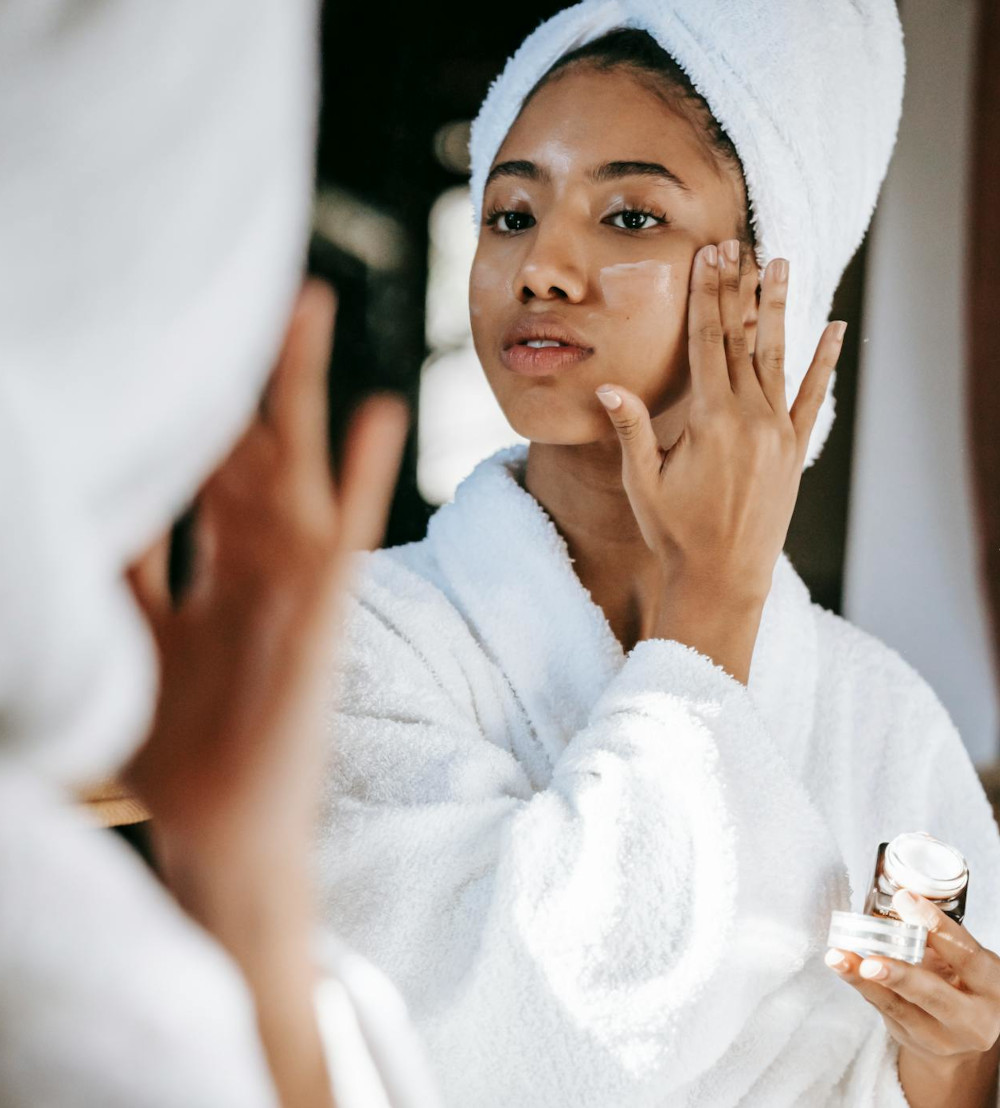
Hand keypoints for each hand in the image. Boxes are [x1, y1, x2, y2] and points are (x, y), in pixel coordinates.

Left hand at [125, 280, 407, 865]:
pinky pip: (350, 535)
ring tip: (302, 304)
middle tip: (237, 287)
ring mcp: (292, 585)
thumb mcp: (127, 644)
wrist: (219, 832)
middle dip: (240, 371)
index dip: (182, 404)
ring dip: (299, 389)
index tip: (168, 339)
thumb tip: (82, 501)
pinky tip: (382, 412)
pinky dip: (369, 476)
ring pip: (295, 467)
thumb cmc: (177, 751)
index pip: (194, 467)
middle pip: (244, 447)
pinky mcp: (323, 615)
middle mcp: (251, 565)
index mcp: (209, 570)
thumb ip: (120, 573)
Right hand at [594, 240, 845, 680]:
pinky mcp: (794, 450)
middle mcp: (751, 418)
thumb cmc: (675, 534)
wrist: (723, 580)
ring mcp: (778, 432)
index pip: (708, 342)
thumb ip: (632, 431)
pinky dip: (823, 362)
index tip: (709, 256)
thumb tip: (607, 387)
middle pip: (742, 338)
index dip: (708, 295)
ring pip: (778, 357)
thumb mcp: (643, 484)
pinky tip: (835, 328)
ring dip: (779, 308)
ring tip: (782, 264)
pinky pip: (811, 396)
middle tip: (737, 244)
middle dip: (737, 288)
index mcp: (712, 421)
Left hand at [826, 890, 999, 1107]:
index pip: (965, 956)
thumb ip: (941, 935)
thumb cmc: (966, 981)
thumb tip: (901, 899)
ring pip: (899, 1007)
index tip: (905, 899)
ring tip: (839, 959)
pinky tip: (843, 967)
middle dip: (900, 976)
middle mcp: (973, 1019)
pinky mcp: (913, 1039)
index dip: (936, 927)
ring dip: (864, 981)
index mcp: (992, 988)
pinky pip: (884, 1009)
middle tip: (871, 962)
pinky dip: (861, 986)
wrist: (963, 1032)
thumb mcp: (967, 959)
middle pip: (934, 995)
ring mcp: (942, 1036)